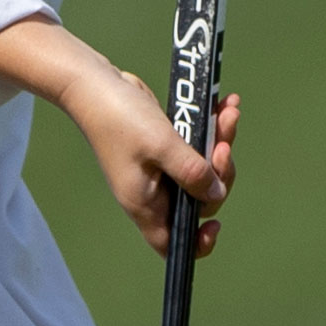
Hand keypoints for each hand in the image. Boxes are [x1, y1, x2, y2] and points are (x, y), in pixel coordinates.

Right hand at [0, 14, 238, 252]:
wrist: (96, 83)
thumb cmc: (120, 117)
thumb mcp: (161, 145)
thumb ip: (192, 173)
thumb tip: (218, 195)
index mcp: (146, 203)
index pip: (173, 242)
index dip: (198, 242)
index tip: (216, 224)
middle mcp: (154, 191)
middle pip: (200, 200)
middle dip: (220, 173)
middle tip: (223, 144)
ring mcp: (160, 169)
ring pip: (204, 170)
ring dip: (221, 144)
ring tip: (229, 113)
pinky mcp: (165, 147)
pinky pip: (197, 147)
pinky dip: (213, 130)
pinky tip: (224, 107)